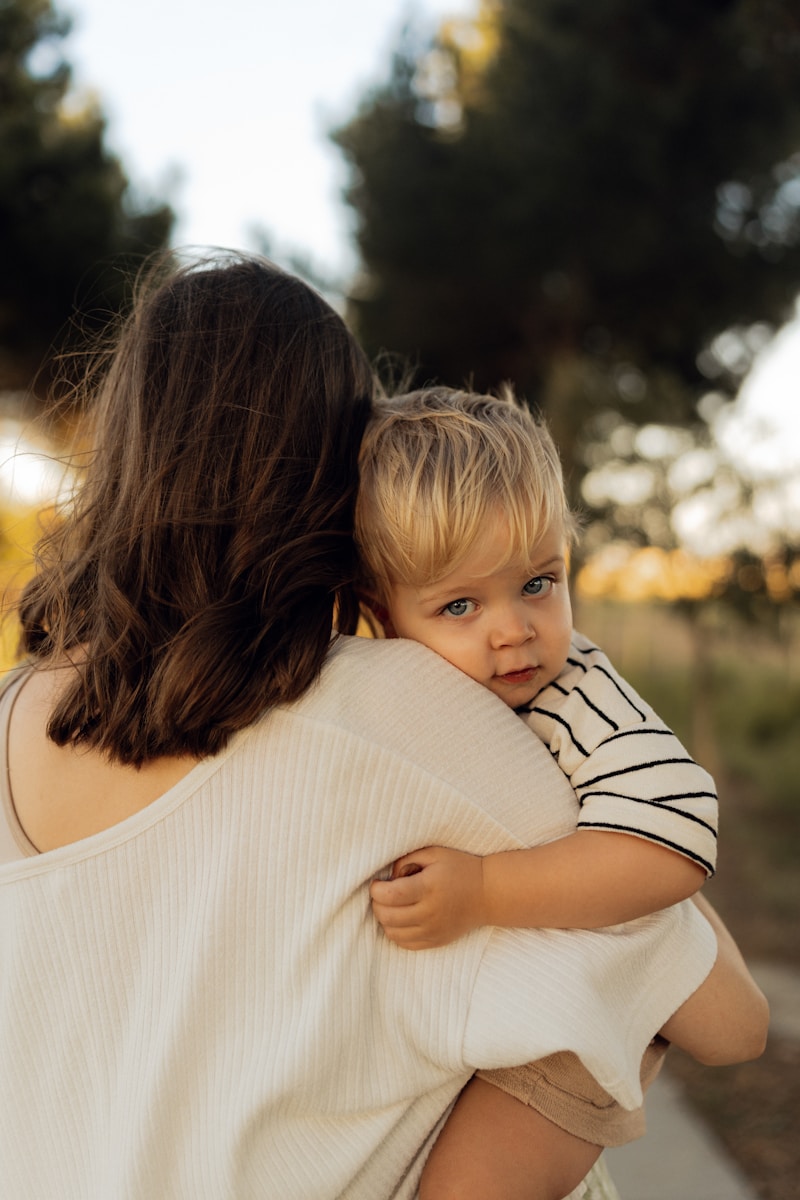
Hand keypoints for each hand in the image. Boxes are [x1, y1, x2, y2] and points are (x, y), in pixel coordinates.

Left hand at [369, 845, 486, 949]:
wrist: (488, 894)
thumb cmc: (460, 868)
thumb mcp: (434, 853)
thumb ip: (407, 860)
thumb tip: (388, 878)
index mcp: (429, 887)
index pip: (390, 895)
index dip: (376, 890)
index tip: (378, 883)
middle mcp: (430, 912)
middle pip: (387, 916)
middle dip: (377, 904)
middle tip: (382, 894)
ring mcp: (433, 930)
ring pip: (393, 932)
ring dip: (385, 919)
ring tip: (392, 906)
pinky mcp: (436, 941)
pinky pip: (405, 944)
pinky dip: (396, 933)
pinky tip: (401, 919)